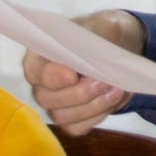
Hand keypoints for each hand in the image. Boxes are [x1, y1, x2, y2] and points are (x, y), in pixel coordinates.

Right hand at [22, 9, 144, 136]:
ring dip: (92, 106)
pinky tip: (111, 100)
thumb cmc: (105, 34)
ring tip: (116, 90)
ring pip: (62, 117)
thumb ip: (93, 38)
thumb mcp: (104, 27)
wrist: (121, 49)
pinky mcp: (71, 119)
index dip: (52, 77)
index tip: (74, 75)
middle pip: (46, 99)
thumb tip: (86, 55)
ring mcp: (55, 103)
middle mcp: (42, 83)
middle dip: (79, 94)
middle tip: (104, 82)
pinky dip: (96, 116)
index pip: (34, 71)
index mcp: (40, 55)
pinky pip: (77, 128)